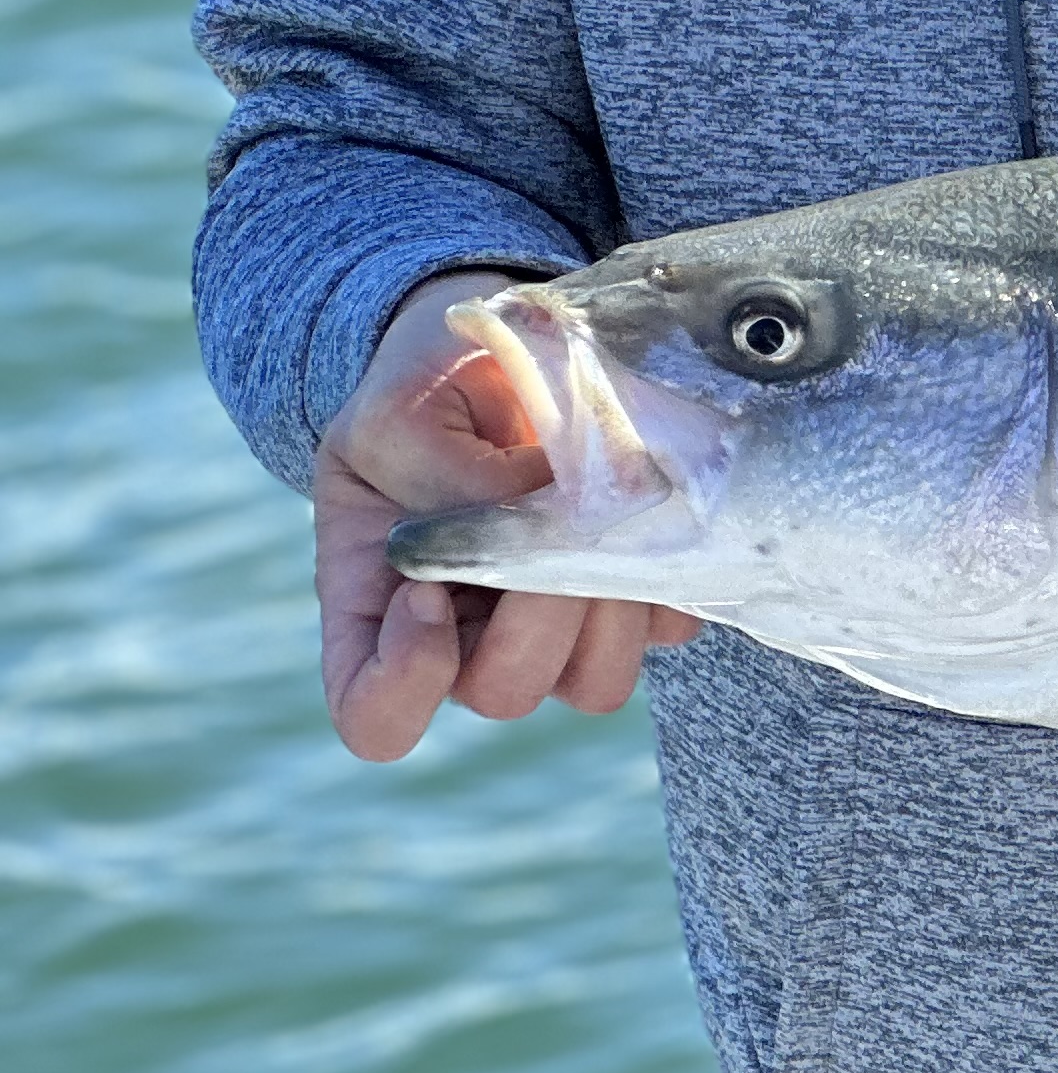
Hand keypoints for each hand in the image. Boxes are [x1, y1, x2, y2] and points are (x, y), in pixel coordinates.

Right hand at [313, 266, 701, 760]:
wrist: (498, 355)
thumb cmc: (423, 395)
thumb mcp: (396, 419)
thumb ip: (448, 478)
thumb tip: (552, 509)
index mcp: (380, 614)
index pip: (375, 716)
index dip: (404, 682)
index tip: (427, 592)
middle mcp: (471, 640)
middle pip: (506, 693)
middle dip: (536, 617)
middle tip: (549, 521)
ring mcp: (559, 628)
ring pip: (596, 681)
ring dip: (607, 601)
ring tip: (600, 507)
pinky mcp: (635, 595)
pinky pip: (667, 625)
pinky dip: (665, 570)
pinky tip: (641, 502)